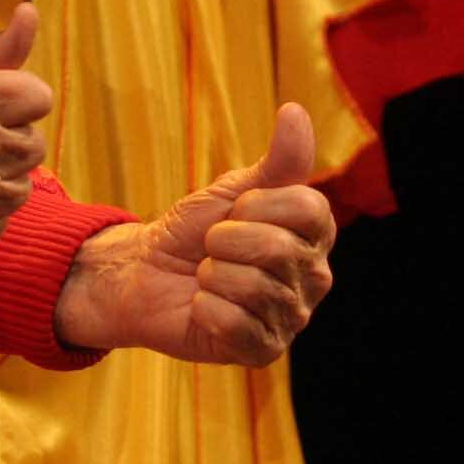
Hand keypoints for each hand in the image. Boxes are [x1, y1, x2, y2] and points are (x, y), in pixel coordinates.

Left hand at [53, 104, 336, 366]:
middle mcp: (314, 277)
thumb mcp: (234, 188)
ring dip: (211, 276)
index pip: (308, 208)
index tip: (235, 209)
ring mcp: (292, 317)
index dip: (257, 204)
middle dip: (224, 240)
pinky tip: (204, 308)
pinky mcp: (264, 351)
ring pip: (251, 286)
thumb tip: (296, 111)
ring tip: (207, 278)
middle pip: (275, 248)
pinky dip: (205, 309)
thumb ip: (276, 159)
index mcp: (315, 233)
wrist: (147, 272)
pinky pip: (235, 324)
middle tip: (212, 248)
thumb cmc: (195, 228)